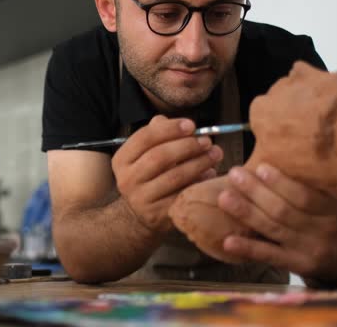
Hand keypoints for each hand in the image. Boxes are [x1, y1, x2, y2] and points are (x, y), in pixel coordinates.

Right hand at [112, 116, 222, 234]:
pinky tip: (210, 174)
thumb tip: (169, 121)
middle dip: (187, 146)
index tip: (192, 125)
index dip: (169, 129)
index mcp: (122, 160)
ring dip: (199, 163)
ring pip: (174, 176)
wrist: (140, 215)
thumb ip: (156, 135)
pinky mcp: (157, 215)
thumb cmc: (148, 176)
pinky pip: (183, 194)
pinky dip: (199, 182)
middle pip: (160, 156)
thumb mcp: (145, 155)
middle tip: (207, 141)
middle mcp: (126, 179)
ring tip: (215, 154)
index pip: (144, 137)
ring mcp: (140, 199)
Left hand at [217, 163, 336, 281]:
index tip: (261, 167)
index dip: (281, 182)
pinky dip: (248, 249)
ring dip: (246, 213)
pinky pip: (270, 256)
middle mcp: (324, 229)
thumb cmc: (332, 217)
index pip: (305, 195)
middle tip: (235, 175)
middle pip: (284, 211)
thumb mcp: (334, 198)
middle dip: (256, 192)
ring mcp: (310, 249)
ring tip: (224, 198)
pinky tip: (228, 241)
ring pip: (273, 229)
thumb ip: (313, 181)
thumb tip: (283, 148)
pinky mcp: (297, 265)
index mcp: (334, 208)